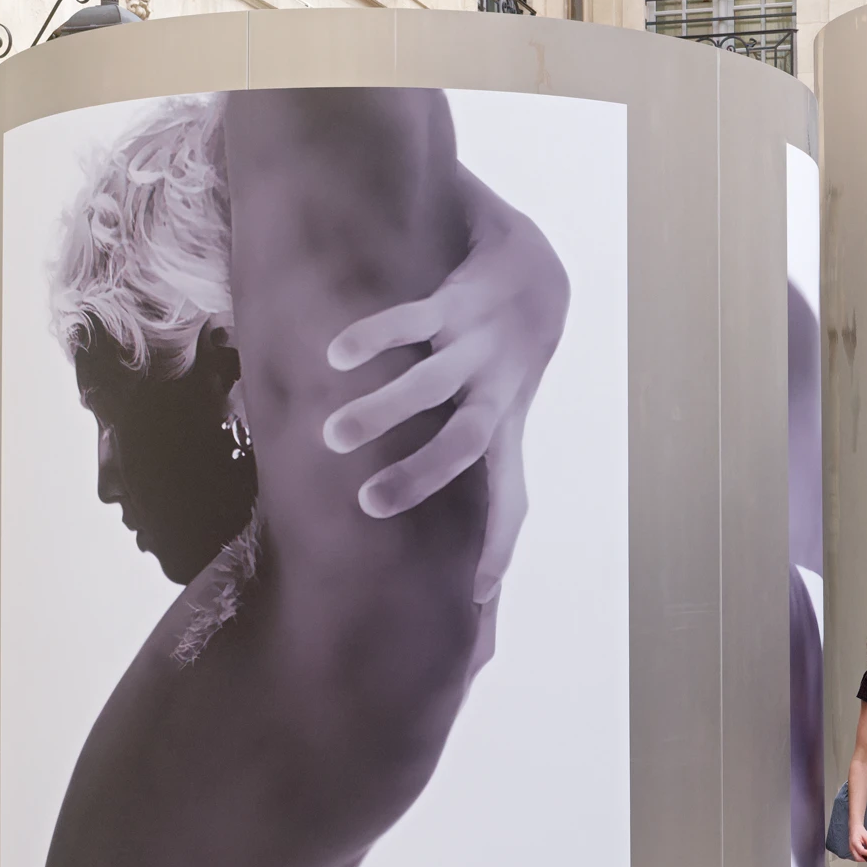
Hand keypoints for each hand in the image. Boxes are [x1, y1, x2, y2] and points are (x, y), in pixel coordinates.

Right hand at [323, 168, 569, 602]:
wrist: (533, 271)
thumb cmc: (504, 363)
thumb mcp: (501, 414)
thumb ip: (469, 467)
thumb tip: (455, 544)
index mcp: (505, 427)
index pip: (511, 498)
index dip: (499, 544)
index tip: (476, 595)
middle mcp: (494, 392)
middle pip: (466, 443)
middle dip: (421, 476)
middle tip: (368, 504)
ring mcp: (476, 347)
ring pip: (433, 384)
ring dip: (384, 411)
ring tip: (333, 435)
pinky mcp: (457, 302)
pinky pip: (415, 320)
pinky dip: (377, 337)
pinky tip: (339, 356)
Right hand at [849, 823, 866, 863]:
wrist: (854, 828)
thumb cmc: (859, 830)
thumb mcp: (866, 836)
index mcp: (855, 842)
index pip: (861, 851)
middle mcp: (851, 847)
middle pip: (857, 858)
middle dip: (865, 859)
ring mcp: (851, 850)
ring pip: (857, 858)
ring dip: (863, 859)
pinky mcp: (852, 850)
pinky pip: (856, 856)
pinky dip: (861, 857)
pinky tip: (866, 854)